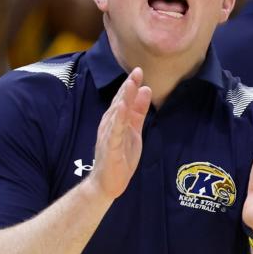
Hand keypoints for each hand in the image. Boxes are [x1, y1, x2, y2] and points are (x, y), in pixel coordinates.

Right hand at [89, 68, 151, 199]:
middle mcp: (110, 125)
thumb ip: (138, 111)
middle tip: (137, 72)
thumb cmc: (120, 157)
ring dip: (123, 99)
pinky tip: (121, 109)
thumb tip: (145, 89)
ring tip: (130, 85)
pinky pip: (114, 132)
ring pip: (117, 115)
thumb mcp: (134, 130)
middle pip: (119, 103)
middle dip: (128, 87)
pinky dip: (117, 120)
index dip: (131, 85)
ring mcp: (109, 136)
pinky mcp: (110, 148)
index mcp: (116, 120)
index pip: (123, 99)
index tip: (139, 71)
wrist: (107, 183)